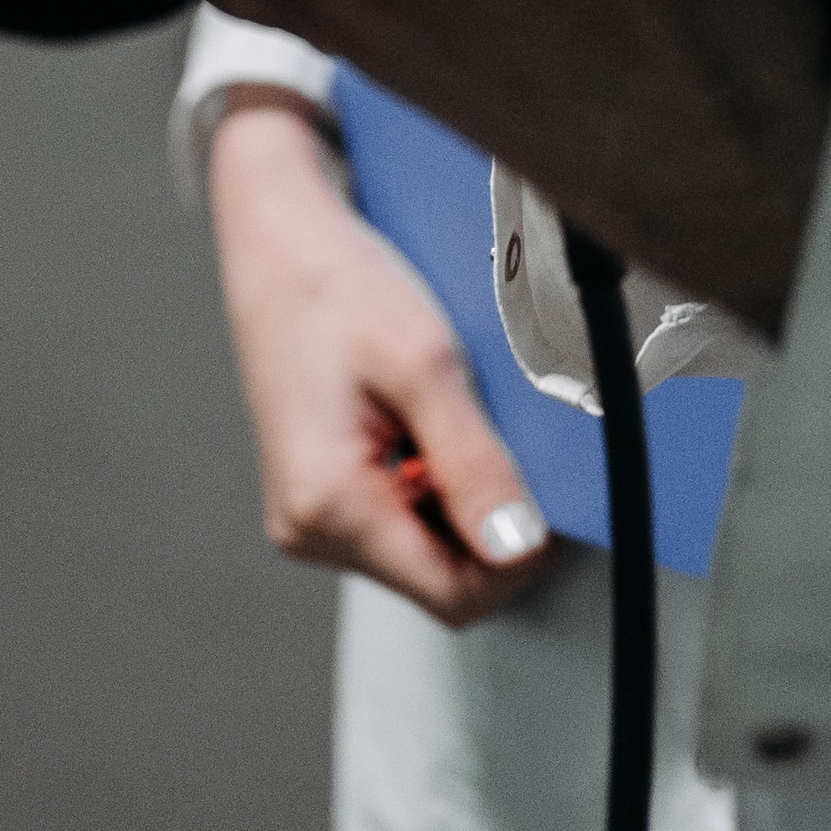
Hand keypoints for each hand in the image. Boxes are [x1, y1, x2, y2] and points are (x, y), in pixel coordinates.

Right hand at [205, 93, 554, 624]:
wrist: (278, 237)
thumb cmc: (336, 284)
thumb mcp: (425, 364)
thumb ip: (473, 462)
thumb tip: (517, 545)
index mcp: (327, 506)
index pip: (454, 593)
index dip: (516, 555)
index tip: (551, 497)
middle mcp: (309, 529)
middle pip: (439, 578)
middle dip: (487, 523)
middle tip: (505, 440)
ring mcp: (310, 515)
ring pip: (422, 550)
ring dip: (460, 498)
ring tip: (457, 417)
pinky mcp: (319, 492)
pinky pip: (398, 518)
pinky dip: (433, 482)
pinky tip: (432, 422)